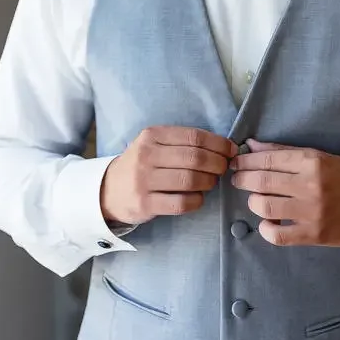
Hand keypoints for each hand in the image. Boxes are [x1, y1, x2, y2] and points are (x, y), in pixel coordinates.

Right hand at [101, 126, 237, 225]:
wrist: (108, 190)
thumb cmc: (141, 164)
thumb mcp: (154, 144)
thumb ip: (182, 143)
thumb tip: (224, 147)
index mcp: (151, 136)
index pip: (194, 137)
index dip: (218, 144)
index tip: (231, 150)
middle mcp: (146, 155)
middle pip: (195, 158)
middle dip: (218, 163)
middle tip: (224, 168)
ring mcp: (143, 180)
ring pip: (190, 180)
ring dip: (208, 182)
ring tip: (211, 182)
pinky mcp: (144, 204)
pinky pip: (181, 203)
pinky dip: (196, 201)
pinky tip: (198, 197)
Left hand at [230, 139, 339, 247]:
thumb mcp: (320, 156)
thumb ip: (285, 152)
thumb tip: (252, 145)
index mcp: (312, 161)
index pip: (268, 159)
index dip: (246, 161)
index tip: (236, 162)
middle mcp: (310, 185)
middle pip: (261, 182)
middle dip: (242, 180)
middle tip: (237, 180)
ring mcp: (311, 212)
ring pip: (265, 207)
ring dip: (254, 203)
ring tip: (256, 200)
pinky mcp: (314, 234)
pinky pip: (278, 235)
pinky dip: (266, 229)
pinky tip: (268, 223)